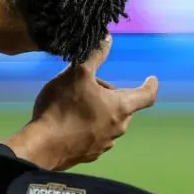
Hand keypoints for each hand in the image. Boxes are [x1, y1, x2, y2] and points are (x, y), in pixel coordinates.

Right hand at [6, 34, 158, 170]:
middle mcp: (118, 128)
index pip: (146, 95)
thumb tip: (107, 38)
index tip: (151, 79)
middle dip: (111, 95)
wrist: (42, 147)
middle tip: (89, 85)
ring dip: (99, 112)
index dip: (150, 85)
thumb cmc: (63, 108)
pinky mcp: (88, 154)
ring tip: (76, 104)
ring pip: (108, 122)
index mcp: (120, 107)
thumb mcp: (77, 74)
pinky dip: (87, 128)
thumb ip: (94, 56)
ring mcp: (103, 144)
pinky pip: (94, 137)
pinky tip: (69, 124)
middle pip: (122, 107)